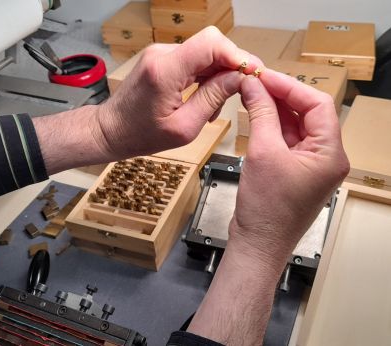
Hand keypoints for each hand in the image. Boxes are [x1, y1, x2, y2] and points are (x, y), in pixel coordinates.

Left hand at [96, 26, 261, 159]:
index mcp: (165, 71)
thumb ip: (212, 99)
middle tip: (240, 92)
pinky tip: (204, 98)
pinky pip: (193, 60)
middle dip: (231, 67)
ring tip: (214, 105)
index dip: (237, 56)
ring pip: (205, 53)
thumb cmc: (140, 135)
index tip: (252, 73)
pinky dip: (205, 77)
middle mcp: (161, 54)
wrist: (111, 130)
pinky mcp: (161, 59)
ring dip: (218, 75)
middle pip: (211, 45)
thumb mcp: (184, 127)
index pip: (211, 43)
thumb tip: (239, 79)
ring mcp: (160, 54)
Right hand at [230, 69, 349, 273]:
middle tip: (255, 82)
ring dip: (274, 110)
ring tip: (251, 95)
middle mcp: (326, 158)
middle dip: (281, 96)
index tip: (264, 76)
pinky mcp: (294, 172)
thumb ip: (260, 114)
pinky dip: (270, 127)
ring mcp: (310, 166)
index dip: (290, 86)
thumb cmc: (267, 210)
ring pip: (295, 126)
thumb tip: (253, 86)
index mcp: (330, 154)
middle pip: (307, 114)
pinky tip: (254, 116)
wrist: (257, 244)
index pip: (317, 105)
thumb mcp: (262, 153)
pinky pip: (286, 141)